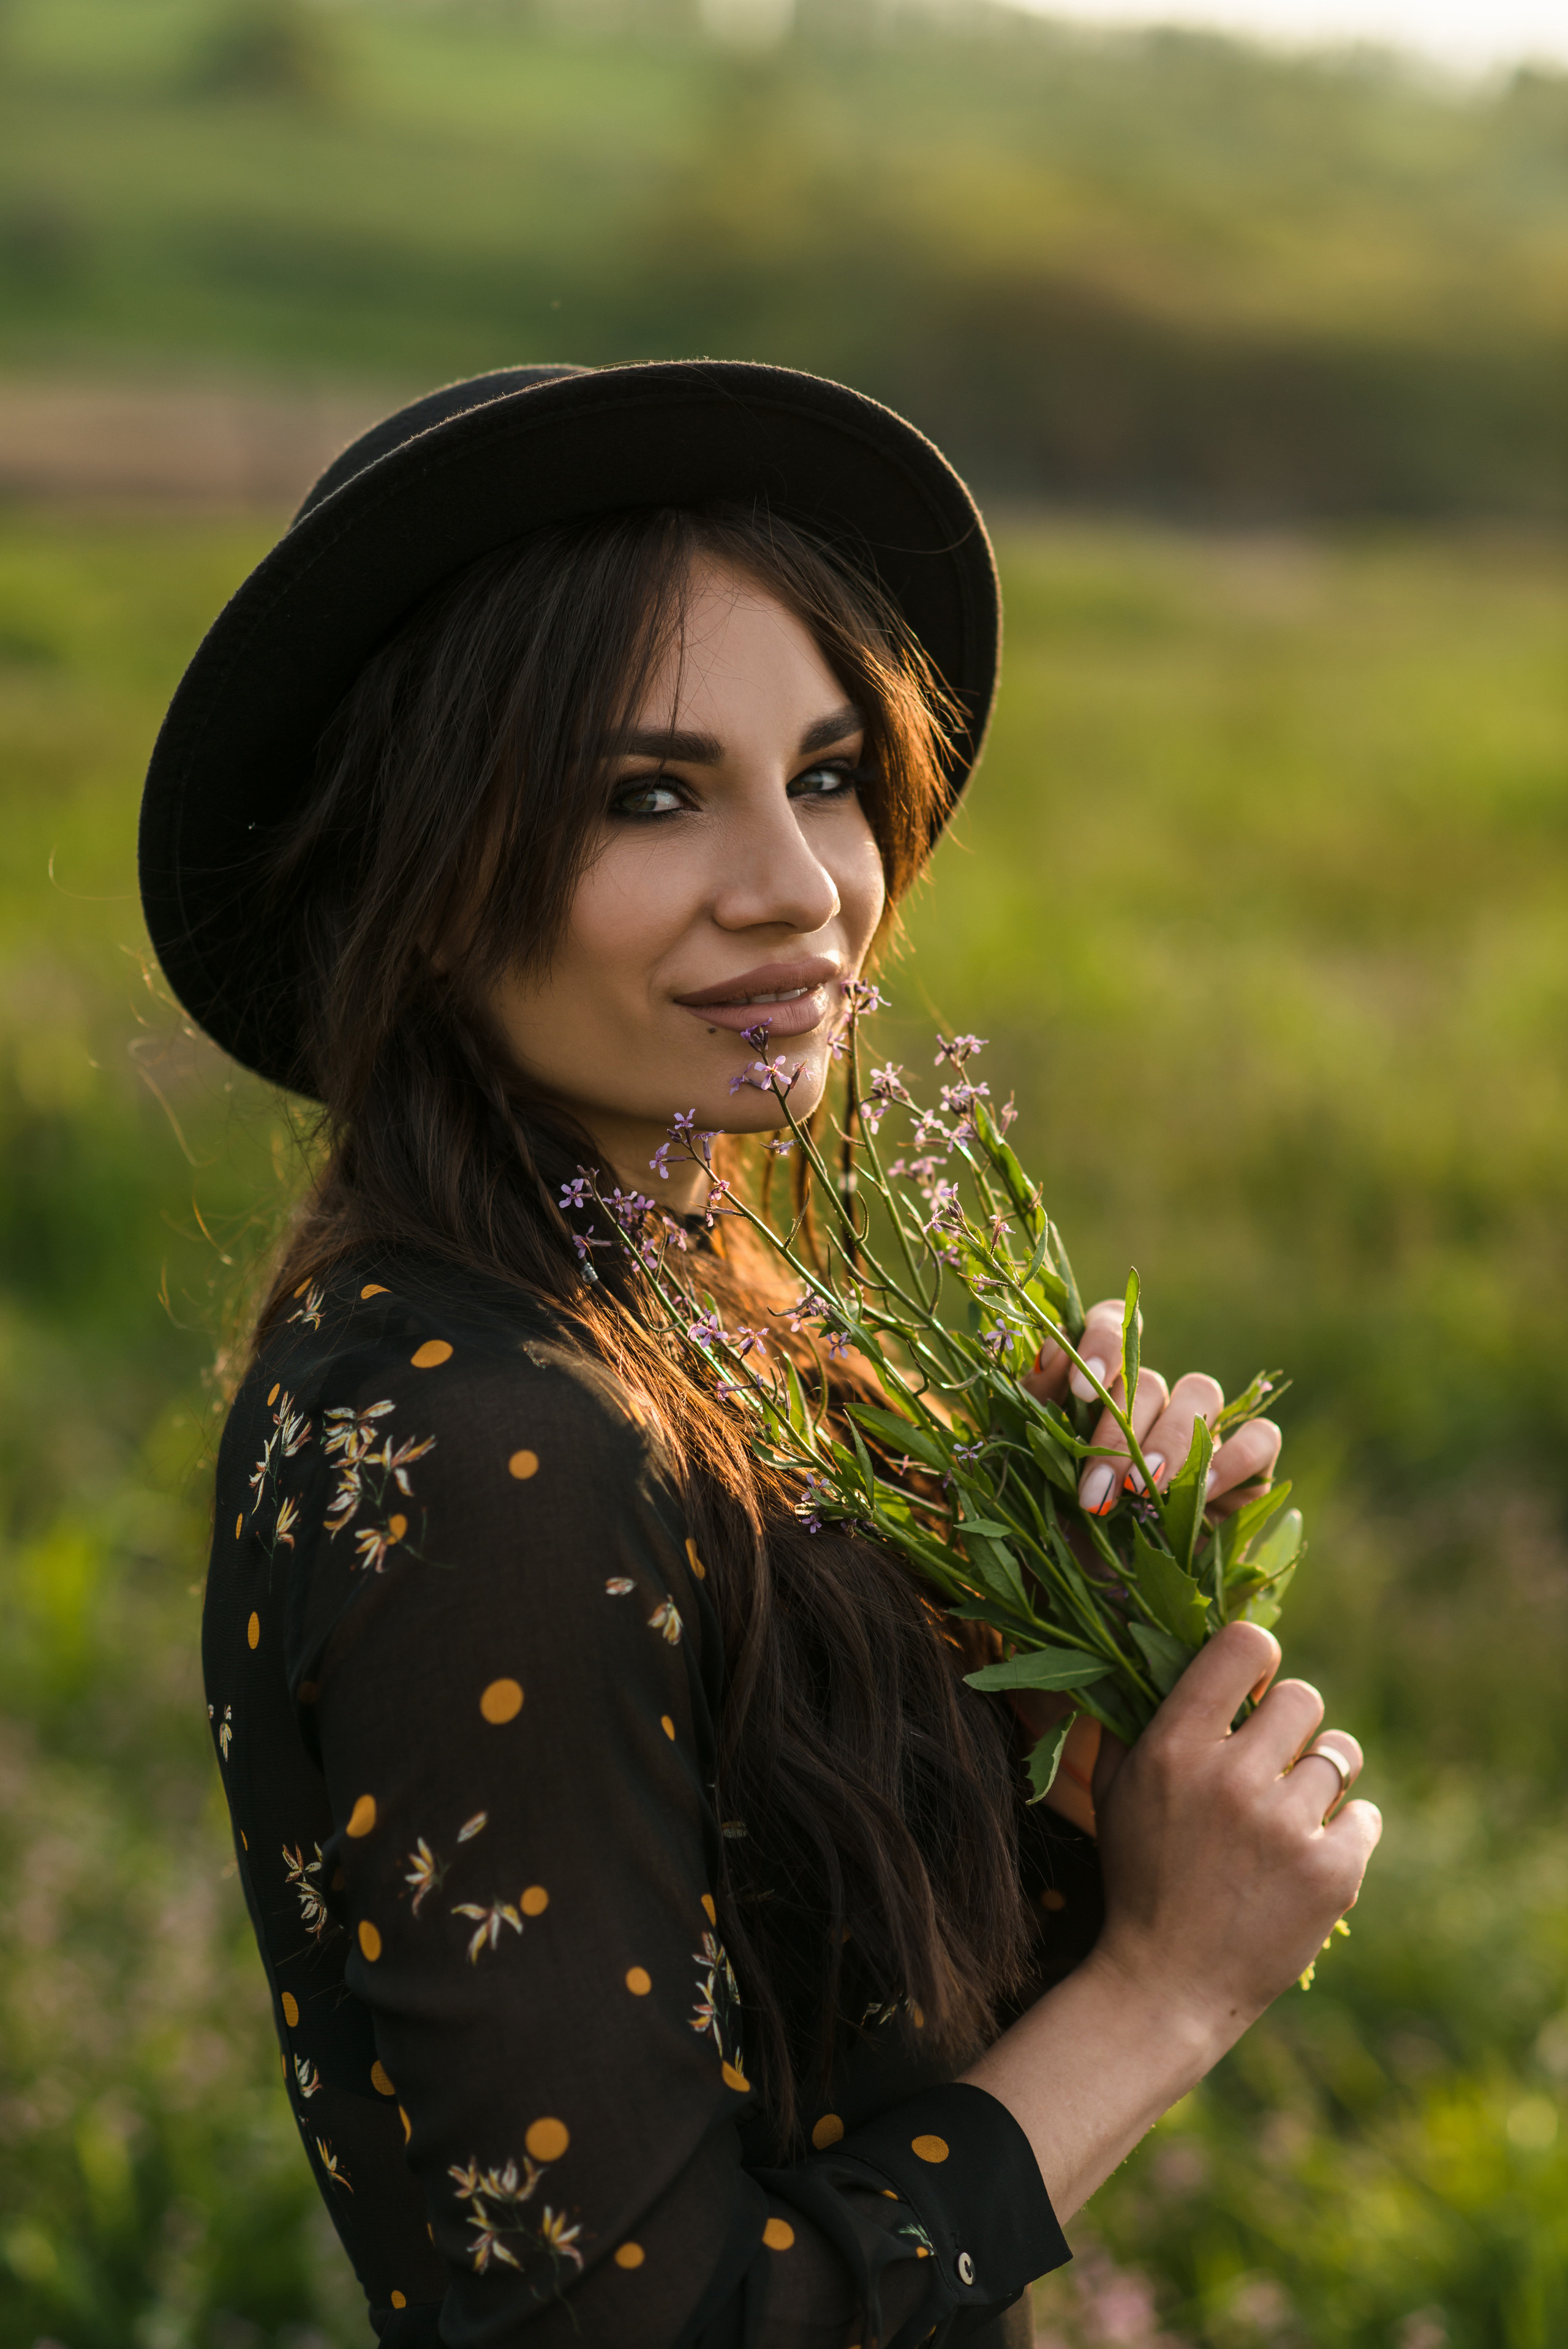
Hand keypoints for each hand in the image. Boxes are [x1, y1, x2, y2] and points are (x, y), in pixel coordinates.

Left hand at [1025, 1295, 1280, 1521]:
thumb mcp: (1025, 1477)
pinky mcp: (1246, 1471)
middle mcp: (1150, 1401)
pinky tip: (1198, 1495)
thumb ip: (1032, 1412)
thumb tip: (1052, 1355)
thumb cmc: (1051, 1540)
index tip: (1081, 1390)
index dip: (1102, 1342)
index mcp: (1094, 1389)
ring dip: (1172, 1440)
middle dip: (1119, 1434)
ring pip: (1202, 1392)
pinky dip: (1233, 1459)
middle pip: (1149, 1377)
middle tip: (1096, 1492)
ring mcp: (1201, 1432)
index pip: (1112, 1324)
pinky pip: (1260, 1438)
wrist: (1096, 1610)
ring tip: (1145, 1492)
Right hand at [1091, 1620, 1380, 2031]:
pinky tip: (1315, 1849)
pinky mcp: (1330, 1873)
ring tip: (1296, 1805)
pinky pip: (1366, 1815)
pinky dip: (1347, 1829)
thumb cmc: (1138, 1878)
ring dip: (1323, 1772)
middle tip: (1275, 1756)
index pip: (1244, 1648)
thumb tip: (1144, 1652)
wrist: (1166, 1986)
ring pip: (1341, 1753)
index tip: (1253, 1686)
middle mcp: (1231, 1778)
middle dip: (1292, 1722)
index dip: (1257, 1657)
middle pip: (1302, 1696)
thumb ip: (1127, 1719)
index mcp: (1174, 1747)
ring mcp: (1285, 1827)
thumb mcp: (1113, 1792)